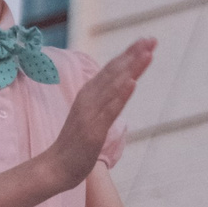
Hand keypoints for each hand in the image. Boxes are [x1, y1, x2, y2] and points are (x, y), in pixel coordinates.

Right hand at [43, 39, 153, 190]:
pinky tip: (132, 82)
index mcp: (89, 94)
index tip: (147, 40)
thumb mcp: (93, 115)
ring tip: (146, 52)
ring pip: (114, 86)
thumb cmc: (76, 142)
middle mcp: (89, 99)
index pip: (112, 70)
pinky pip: (109, 110)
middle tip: (152, 38)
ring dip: (131, 68)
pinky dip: (121, 95)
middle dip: (134, 54)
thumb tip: (120, 85)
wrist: (55, 168)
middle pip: (114, 72)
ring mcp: (90, 113)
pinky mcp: (93, 129)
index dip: (129, 54)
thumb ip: (104, 99)